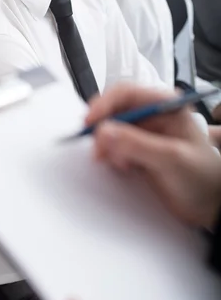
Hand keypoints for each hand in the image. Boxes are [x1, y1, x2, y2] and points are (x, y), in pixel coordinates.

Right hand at [86, 84, 220, 228]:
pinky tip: (124, 167)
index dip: (104, 104)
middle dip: (103, 129)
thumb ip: (137, 144)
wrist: (210, 206)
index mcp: (165, 105)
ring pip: (110, 129)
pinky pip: (112, 146)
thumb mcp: (171, 159)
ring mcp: (143, 133)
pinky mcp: (136, 150)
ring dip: (106, 145)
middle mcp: (152, 115)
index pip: (125, 93)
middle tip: (99, 150)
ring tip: (121, 164)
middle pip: (113, 110)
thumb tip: (104, 131)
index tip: (90, 122)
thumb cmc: (203, 178)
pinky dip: (110, 156)